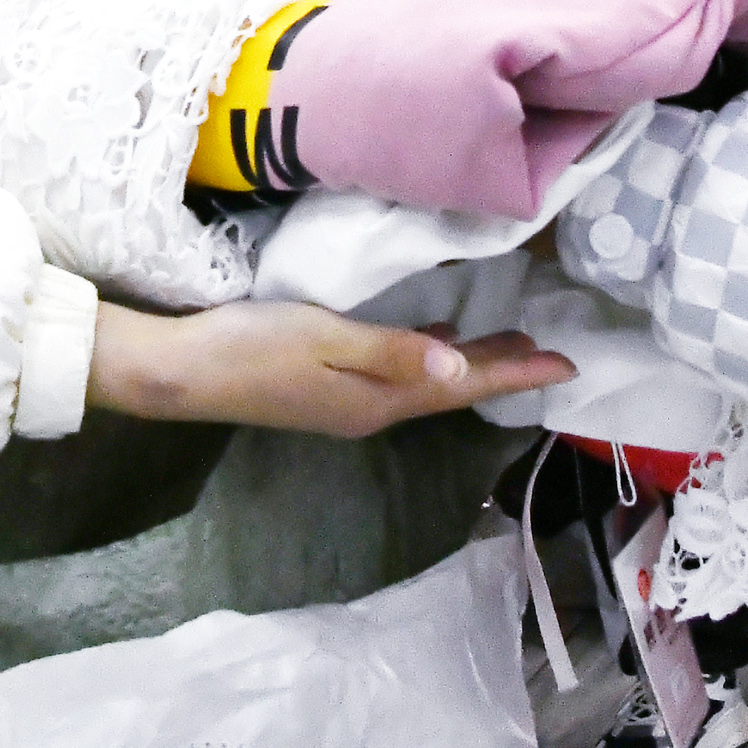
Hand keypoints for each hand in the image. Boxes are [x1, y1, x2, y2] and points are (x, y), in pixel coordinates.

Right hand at [87, 300, 572, 438]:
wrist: (181, 372)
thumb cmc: (252, 345)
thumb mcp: (324, 338)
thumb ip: (392, 349)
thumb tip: (459, 363)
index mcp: (379, 399)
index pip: (463, 384)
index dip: (515, 373)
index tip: (566, 365)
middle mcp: (371, 409)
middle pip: (451, 386)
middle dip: (503, 371)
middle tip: (551, 354)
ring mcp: (347, 402)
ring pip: (427, 380)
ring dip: (470, 365)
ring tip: (510, 346)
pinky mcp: (326, 388)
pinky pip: (400, 374)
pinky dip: (430, 356)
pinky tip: (433, 340)